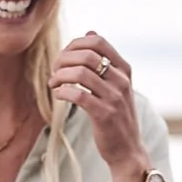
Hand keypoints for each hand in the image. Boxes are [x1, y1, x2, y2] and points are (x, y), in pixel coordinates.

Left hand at [48, 32, 147, 179]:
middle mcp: (122, 81)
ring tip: (54, 84)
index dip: (75, 44)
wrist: (127, 150)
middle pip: (86, 54)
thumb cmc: (116, 116)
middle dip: (63, 60)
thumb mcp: (116, 84)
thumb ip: (105, 60)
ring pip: (80, 73)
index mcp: (124, 69)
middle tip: (54, 72)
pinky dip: (63, 92)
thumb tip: (91, 31)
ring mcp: (114, 98)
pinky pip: (78, 95)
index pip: (98, 41)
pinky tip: (59, 95)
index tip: (64, 57)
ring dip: (60, 76)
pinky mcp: (104, 114)